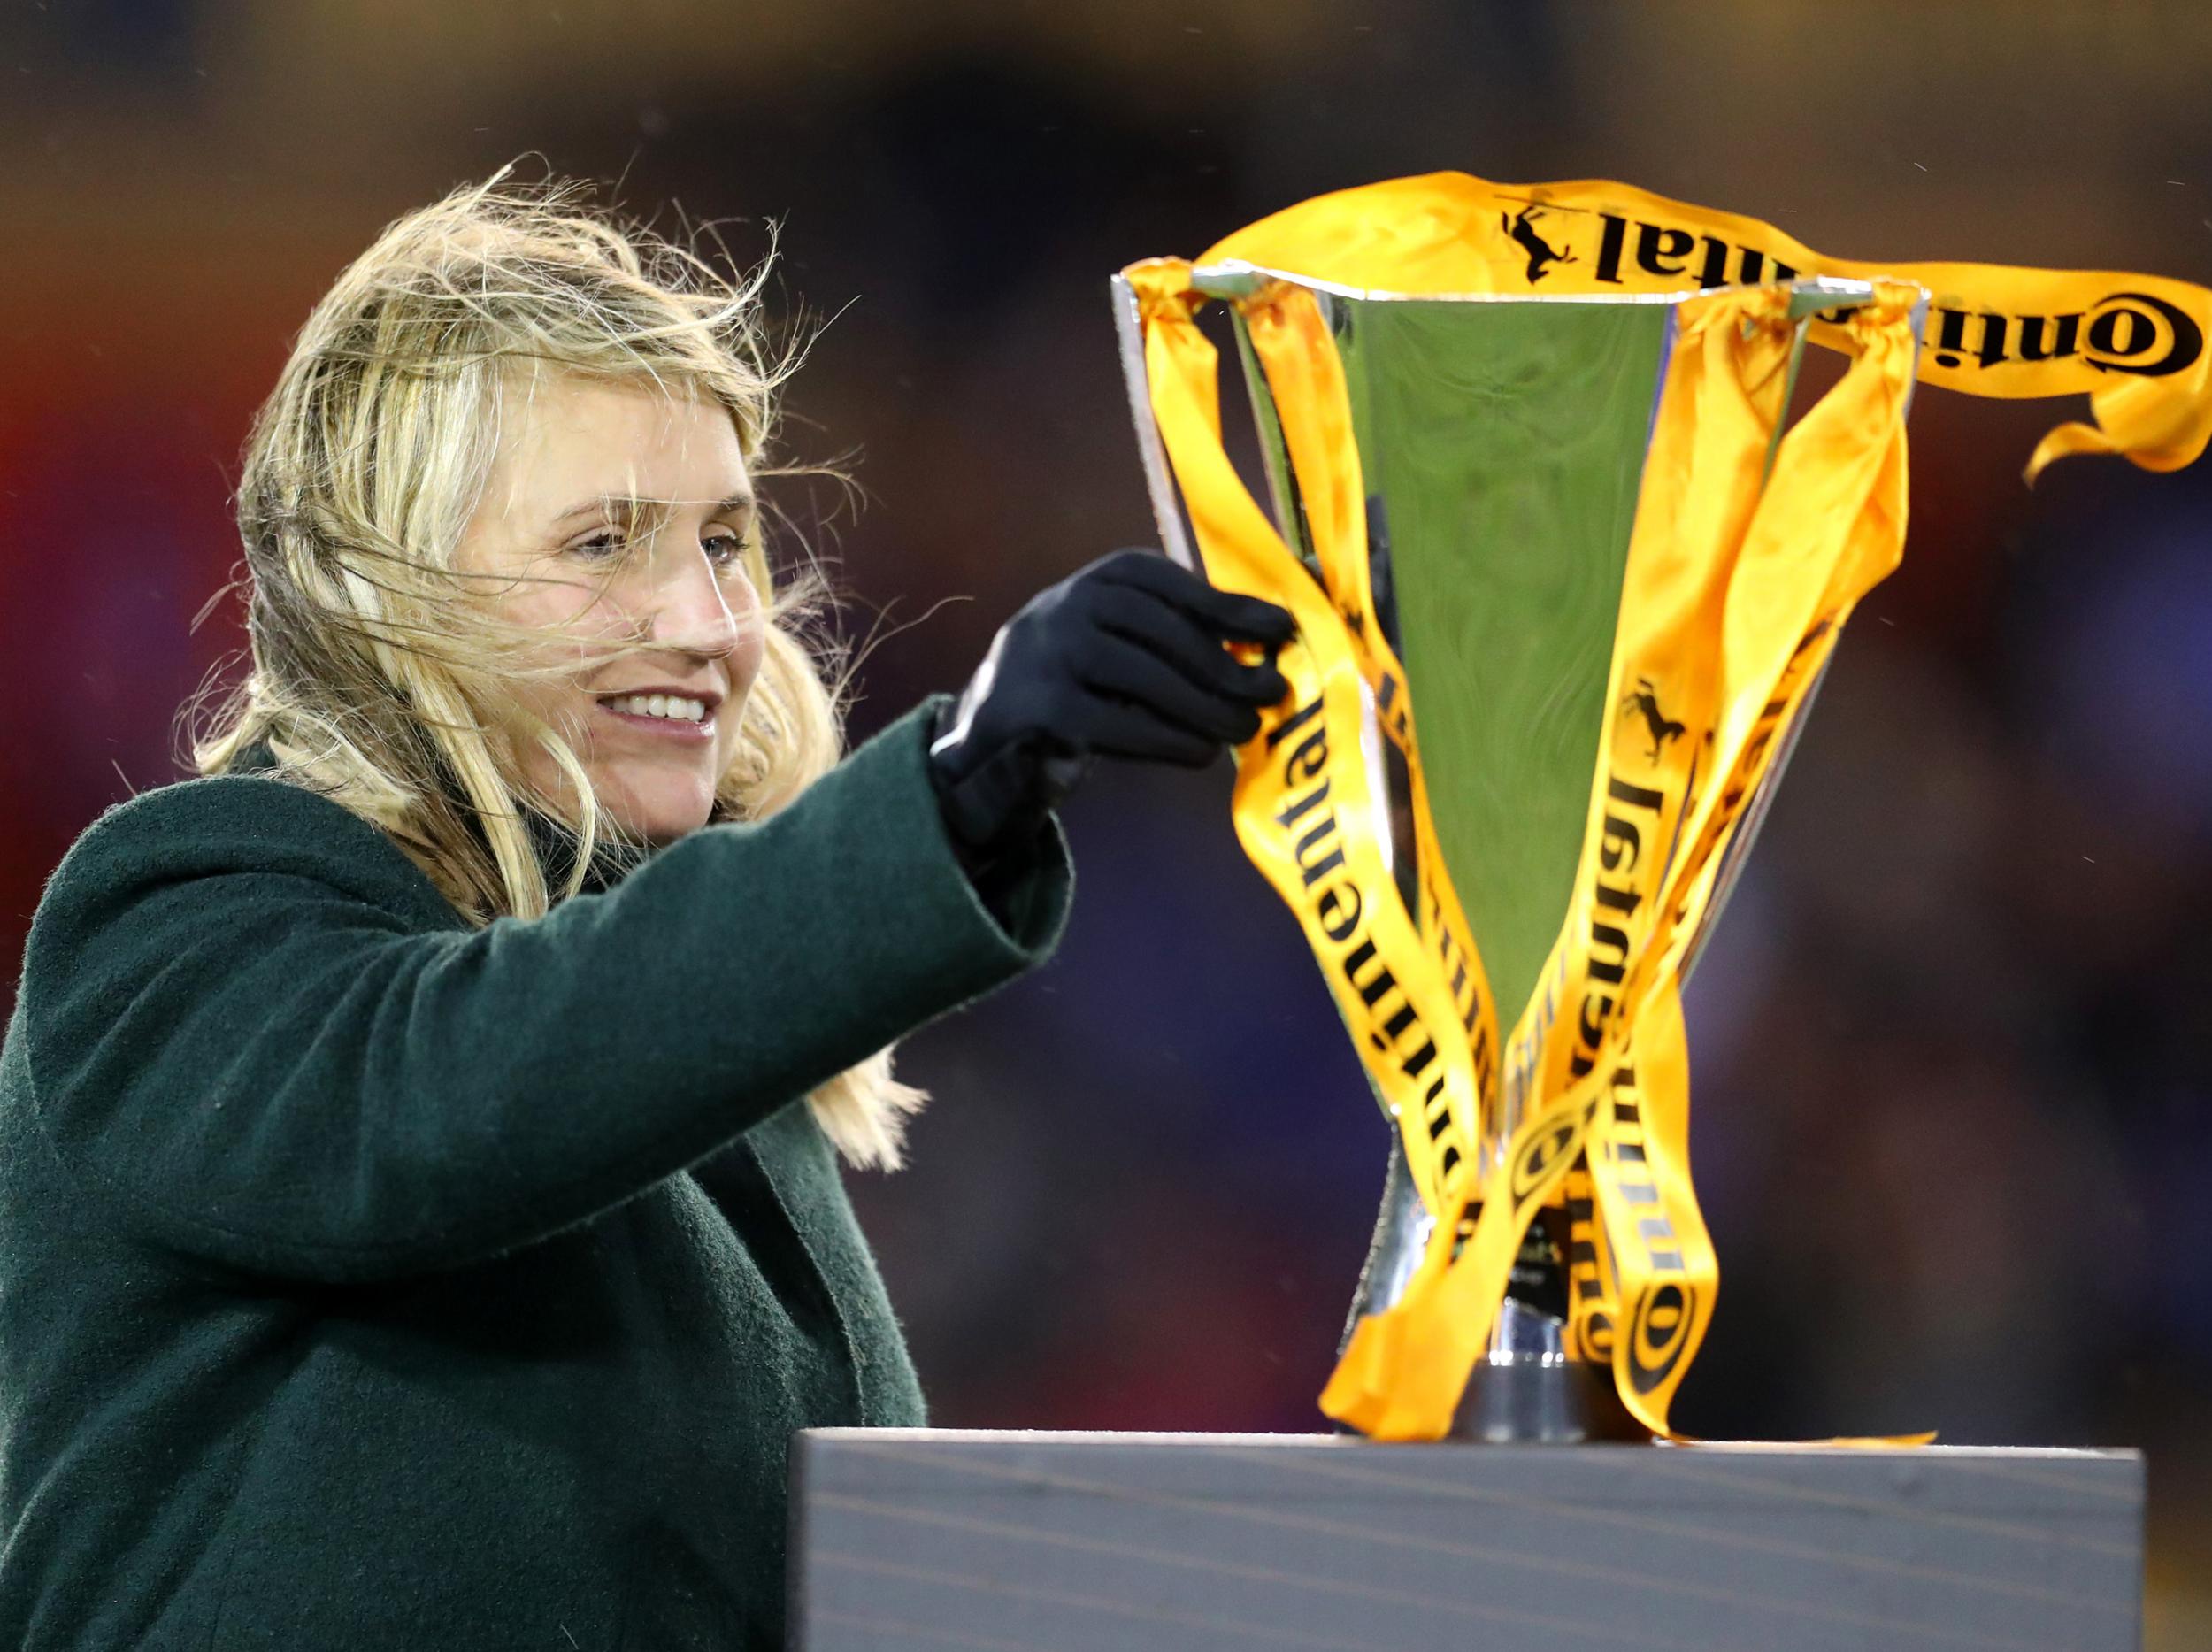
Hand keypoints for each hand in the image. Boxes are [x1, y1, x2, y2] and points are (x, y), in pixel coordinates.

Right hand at [927, 549, 1294, 851]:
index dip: (1226, 605)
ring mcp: (1044, 653)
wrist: (994, 732)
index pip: (1166, 582)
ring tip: (1243, 729)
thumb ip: (1184, 636)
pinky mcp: (1035, 707)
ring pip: (1139, 675)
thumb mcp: (1127, 643)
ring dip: (1202, 706)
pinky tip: (1200, 752)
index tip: (1280, 629)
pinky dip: (1167, 739)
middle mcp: (1064, 604)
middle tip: (1271, 694)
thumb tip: (1272, 643)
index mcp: (1098, 580)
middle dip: (1222, 664)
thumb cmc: (1087, 685)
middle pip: (1157, 628)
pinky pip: (1115, 723)